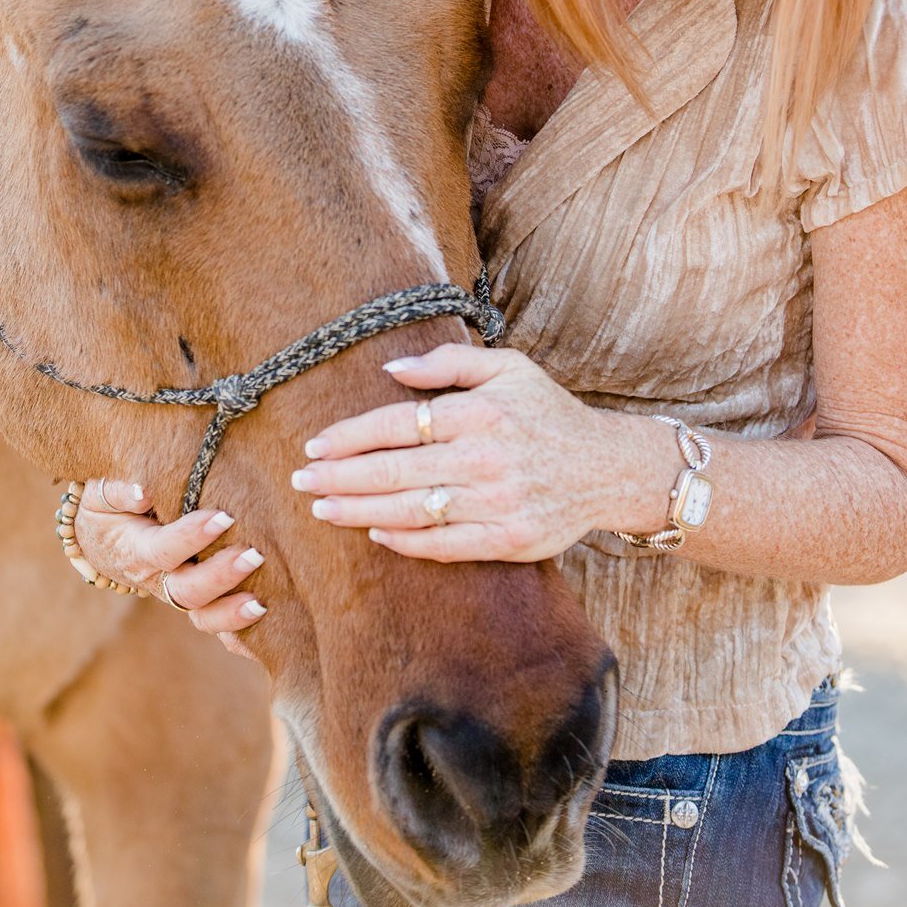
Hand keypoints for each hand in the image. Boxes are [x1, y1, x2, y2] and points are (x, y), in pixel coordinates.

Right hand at [73, 480, 266, 655]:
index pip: (164, 550)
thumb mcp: (100, 495)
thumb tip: (143, 491)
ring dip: (231, 612)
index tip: (224, 517)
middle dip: (221, 577)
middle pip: (187, 591)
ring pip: (201, 615)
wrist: (101, 541)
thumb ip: (118, 492)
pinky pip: (212, 621)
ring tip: (262, 602)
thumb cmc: (106, 510)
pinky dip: (235, 629)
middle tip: (255, 555)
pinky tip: (265, 621)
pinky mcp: (192, 598)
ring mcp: (174, 593)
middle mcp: (156, 579)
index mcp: (135, 550)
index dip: (192, 537)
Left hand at [291, 344, 626, 561]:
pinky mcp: (508, 538)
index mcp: (480, 411)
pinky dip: (404, 541)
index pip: (398, 423)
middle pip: (394, 470)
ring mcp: (496, 502)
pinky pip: (444, 544)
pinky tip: (374, 532)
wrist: (606, 467)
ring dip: (358, 511)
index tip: (315, 445)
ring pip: (411, 510)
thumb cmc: (547, 412)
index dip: (350, 436)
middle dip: (339, 477)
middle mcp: (485, 457)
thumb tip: (390, 369)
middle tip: (301, 482)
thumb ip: (449, 361)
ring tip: (322, 510)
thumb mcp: (508, 367)